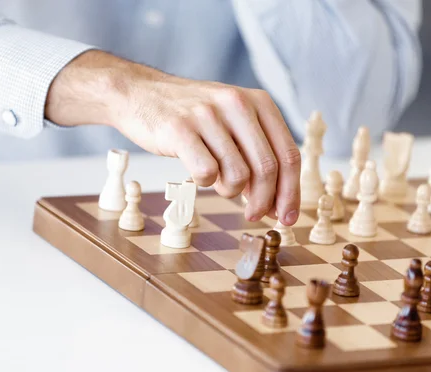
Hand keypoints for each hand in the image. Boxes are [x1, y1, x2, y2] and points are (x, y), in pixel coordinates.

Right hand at [46, 50, 300, 225]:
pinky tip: (196, 171)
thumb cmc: (190, 117)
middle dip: (263, 202)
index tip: (286, 218)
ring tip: (217, 182)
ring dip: (229, 191)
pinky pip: (206, 174)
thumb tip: (276, 205)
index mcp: (258, 102)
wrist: (140, 94)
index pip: (288, 155)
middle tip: (252, 216)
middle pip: (267, 169)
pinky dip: (203, 182)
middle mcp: (237, 104)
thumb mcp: (231, 125)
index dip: (290, 193)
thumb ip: (255, 157)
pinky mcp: (180, 129)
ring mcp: (207, 115)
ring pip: (237, 175)